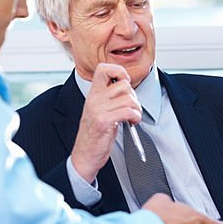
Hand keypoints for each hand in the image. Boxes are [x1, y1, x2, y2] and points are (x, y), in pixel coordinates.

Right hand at [70, 63, 141, 182]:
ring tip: (133, 116)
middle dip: (134, 96)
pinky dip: (136, 116)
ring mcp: (98, 109)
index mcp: (93, 93)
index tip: (124, 82)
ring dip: (137, 108)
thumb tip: (128, 87)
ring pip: (129, 98)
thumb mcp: (101, 110)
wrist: (85, 155)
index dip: (118, 70)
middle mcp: (94, 98)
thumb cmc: (96, 134)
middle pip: (124, 84)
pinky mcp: (104, 121)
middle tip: (131, 107)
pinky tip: (132, 122)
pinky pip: (128, 111)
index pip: (103, 68)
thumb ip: (110, 97)